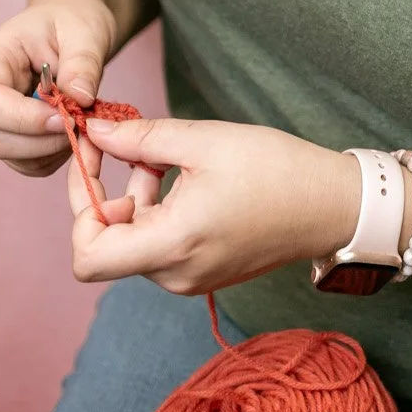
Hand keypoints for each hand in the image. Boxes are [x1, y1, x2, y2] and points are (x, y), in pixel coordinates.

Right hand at [0, 0, 116, 176]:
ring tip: (80, 122)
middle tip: (80, 123)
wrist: (72, 28)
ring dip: (50, 150)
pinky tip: (72, 131)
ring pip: (9, 155)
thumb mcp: (85, 32)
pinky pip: (27, 164)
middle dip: (41, 140)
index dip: (21, 118)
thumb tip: (79, 98)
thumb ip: (83, 63)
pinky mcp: (11, 137)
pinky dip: (54, 157)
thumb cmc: (72, 22)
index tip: (63, 117)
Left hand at [65, 117, 361, 295]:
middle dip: (108, 193)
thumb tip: (94, 133)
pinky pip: (159, 245)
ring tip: (166, 157)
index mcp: (173, 244)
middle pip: (108, 244)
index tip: (92, 165)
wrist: (333, 205)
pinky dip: (157, 210)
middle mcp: (175, 273)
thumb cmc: (277, 171)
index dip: (79, 208)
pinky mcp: (203, 271)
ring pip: (133, 242)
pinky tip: (184, 177)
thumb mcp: (204, 140)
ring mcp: (190, 278)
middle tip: (126, 146)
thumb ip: (141, 138)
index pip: (87, 256)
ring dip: (135, 198)